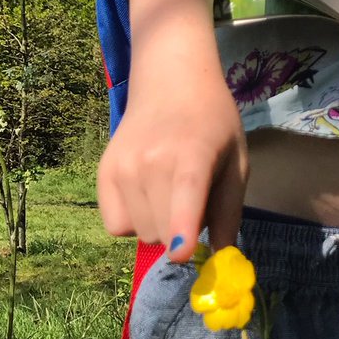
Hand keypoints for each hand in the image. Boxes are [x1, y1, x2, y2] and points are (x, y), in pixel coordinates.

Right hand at [96, 52, 247, 262]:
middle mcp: (152, 160)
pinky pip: (115, 226)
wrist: (170, 82)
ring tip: (168, 192)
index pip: (185, 194)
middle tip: (191, 203)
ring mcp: (123, 166)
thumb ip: (229, 210)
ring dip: (158, 226)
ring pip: (140, 233)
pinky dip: (132, 221)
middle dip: (180, 233)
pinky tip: (146, 196)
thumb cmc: (212, 123)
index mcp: (193, 154)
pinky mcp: (103, 172)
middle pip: (163, 232)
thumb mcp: (236, 161)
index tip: (182, 253)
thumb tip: (219, 257)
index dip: (182, 228)